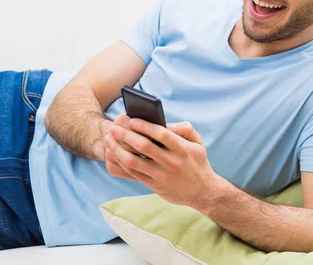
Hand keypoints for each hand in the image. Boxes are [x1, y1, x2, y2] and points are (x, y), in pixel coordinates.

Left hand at [104, 116, 220, 207]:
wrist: (203, 192)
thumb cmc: (198, 163)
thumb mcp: (198, 143)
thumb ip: (185, 129)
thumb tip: (167, 124)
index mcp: (183, 149)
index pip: (161, 134)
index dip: (145, 126)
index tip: (132, 120)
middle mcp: (172, 162)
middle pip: (143, 146)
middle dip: (125, 135)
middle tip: (113, 128)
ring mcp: (162, 175)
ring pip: (134, 161)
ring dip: (118, 150)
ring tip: (109, 141)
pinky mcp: (155, 185)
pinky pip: (134, 173)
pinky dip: (122, 163)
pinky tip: (115, 155)